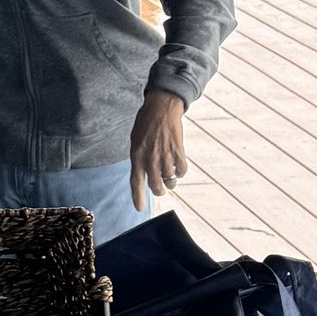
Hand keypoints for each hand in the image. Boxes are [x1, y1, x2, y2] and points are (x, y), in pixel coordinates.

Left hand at [129, 90, 187, 204]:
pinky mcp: (178, 150)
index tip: (139, 208)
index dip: (137, 196)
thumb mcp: (135, 140)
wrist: (161, 106)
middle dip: (158, 191)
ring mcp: (164, 154)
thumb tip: (142, 174)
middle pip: (155, 185)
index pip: (135, 181)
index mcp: (136, 154)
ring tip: (170, 178)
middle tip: (160, 189)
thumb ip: (138, 158)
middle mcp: (150, 157)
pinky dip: (180, 172)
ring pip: (169, 180)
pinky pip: (181, 170)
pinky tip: (178, 167)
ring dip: (170, 182)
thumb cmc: (146, 123)